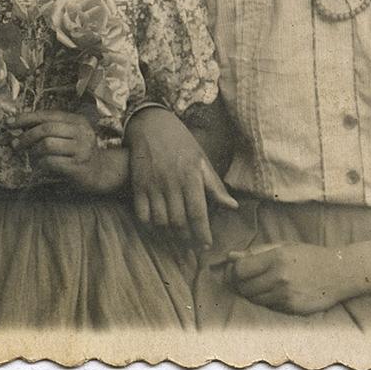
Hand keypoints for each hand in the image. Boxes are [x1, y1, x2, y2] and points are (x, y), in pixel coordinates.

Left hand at [11, 109, 124, 193]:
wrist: (100, 172)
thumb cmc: (77, 151)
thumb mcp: (68, 134)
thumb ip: (49, 128)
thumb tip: (19, 125)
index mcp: (77, 120)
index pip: (47, 115)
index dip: (26, 118)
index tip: (9, 123)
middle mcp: (81, 132)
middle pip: (46, 129)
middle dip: (26, 136)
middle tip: (15, 145)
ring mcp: (81, 150)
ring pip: (47, 145)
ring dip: (34, 151)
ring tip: (33, 156)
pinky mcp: (78, 167)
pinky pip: (51, 162)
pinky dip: (41, 164)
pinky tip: (41, 166)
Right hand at [126, 106, 237, 245]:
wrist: (151, 123)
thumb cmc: (180, 142)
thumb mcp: (201, 160)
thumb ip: (215, 186)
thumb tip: (232, 206)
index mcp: (191, 177)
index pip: (197, 213)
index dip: (202, 233)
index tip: (206, 246)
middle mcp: (172, 182)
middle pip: (179, 221)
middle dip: (186, 238)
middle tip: (191, 245)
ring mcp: (153, 184)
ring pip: (161, 221)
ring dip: (169, 234)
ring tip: (176, 238)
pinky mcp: (138, 184)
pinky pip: (142, 214)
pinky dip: (149, 225)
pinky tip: (157, 227)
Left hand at [224, 242, 349, 314]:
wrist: (340, 273)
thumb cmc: (309, 256)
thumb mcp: (283, 247)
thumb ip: (255, 252)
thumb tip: (229, 256)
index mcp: (275, 258)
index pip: (239, 270)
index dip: (232, 272)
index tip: (234, 271)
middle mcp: (279, 278)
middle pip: (244, 288)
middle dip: (240, 285)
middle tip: (246, 280)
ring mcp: (287, 295)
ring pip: (255, 300)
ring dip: (254, 294)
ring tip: (263, 285)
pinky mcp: (293, 309)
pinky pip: (270, 307)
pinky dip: (269, 302)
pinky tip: (278, 293)